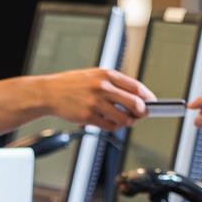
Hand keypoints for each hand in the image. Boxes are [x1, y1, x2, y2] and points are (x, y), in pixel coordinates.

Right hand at [39, 69, 155, 130]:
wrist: (49, 92)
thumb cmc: (72, 84)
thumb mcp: (94, 76)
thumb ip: (114, 84)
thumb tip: (136, 97)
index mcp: (106, 75)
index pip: (136, 86)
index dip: (147, 97)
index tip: (152, 102)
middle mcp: (102, 87)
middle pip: (135, 103)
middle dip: (142, 112)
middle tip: (141, 114)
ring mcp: (96, 102)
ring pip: (124, 118)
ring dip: (127, 122)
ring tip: (124, 120)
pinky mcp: (88, 116)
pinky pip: (109, 126)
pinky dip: (113, 127)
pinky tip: (109, 122)